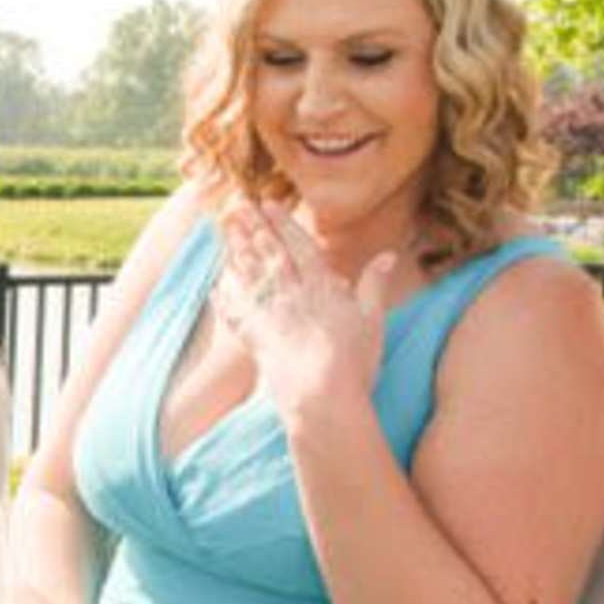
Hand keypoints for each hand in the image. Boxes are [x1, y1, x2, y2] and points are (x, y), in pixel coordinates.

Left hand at [216, 203, 400, 426]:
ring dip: (237, 251)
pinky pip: (235, 312)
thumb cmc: (355, 362)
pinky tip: (216, 284)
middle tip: (238, 207)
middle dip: (254, 229)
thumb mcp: (373, 320)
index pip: (300, 247)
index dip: (283, 225)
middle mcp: (292, 296)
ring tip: (226, 231)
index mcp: (322, 287)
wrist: (322, 397)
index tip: (268, 206)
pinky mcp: (254, 340)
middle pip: (270, 255)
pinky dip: (225, 297)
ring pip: (250, 276)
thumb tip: (387, 257)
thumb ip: (374, 285)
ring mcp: (270, 316)